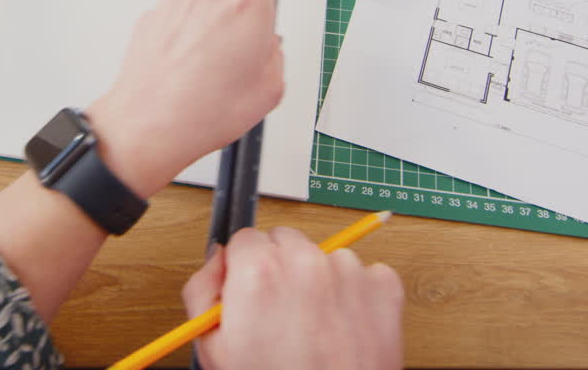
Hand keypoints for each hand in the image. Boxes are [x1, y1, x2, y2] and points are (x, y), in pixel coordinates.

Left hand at [86, 0, 283, 197]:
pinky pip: (175, 23)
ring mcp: (176, 3)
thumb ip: (275, 55)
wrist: (148, 126)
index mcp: (247, 5)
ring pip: (201, 12)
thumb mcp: (269, 90)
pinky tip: (181, 73)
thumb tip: (267, 47)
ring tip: (202, 75)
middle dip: (234, 25)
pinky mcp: (151, 16)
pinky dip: (179, 41)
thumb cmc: (203, 111)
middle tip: (232, 64)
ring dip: (203, 34)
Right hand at [182, 226, 403, 369]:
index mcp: (259, 270)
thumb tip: (216, 261)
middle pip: (285, 241)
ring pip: (324, 256)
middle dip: (280, 268)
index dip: (244, 270)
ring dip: (318, 281)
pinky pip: (363, 275)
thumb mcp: (214, 348)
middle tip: (281, 312)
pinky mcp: (384, 287)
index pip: (245, 239)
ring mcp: (349, 271)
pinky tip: (342, 327)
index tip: (251, 292)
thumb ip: (203, 290)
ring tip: (314, 327)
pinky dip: (354, 295)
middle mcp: (305, 262)